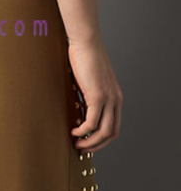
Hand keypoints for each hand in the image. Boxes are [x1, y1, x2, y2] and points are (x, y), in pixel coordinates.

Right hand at [67, 34, 122, 152]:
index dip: (102, 139)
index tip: (88, 142)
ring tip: (77, 143)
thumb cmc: (85, 58)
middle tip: (82, 148)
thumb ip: (89, 95)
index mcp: (116, 97)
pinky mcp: (97, 96)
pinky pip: (91, 122)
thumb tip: (79, 110)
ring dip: (90, 141)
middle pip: (112, 134)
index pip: (114, 127)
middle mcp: (116, 100)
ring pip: (103, 131)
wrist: (86, 42)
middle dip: (97, 145)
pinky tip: (74, 130)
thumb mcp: (90, 81)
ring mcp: (108, 99)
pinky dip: (83, 130)